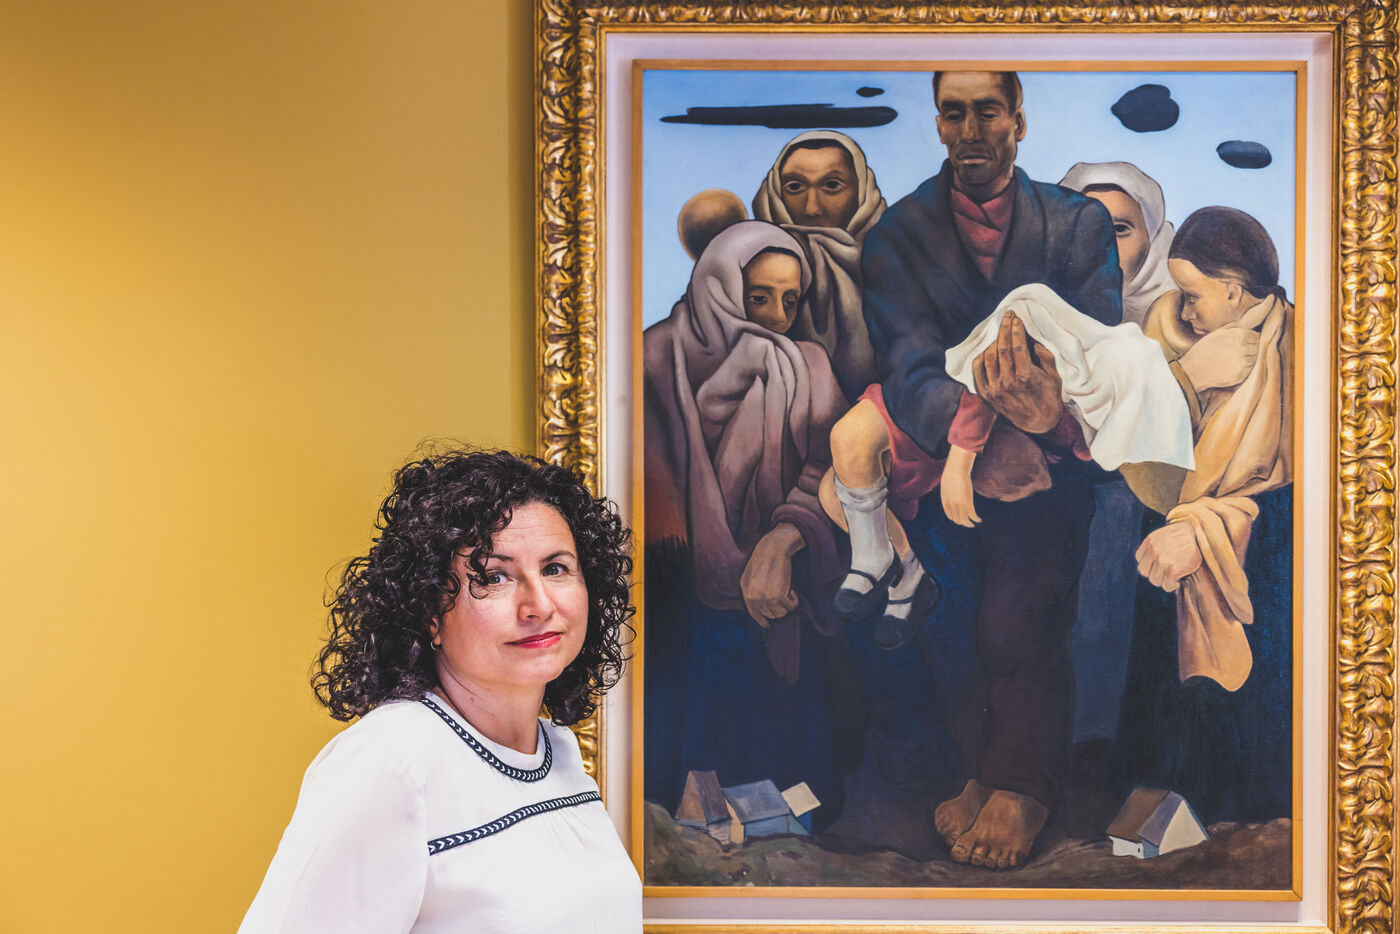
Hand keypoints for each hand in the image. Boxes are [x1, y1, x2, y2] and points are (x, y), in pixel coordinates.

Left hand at [741, 522, 802, 626]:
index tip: (767, 625)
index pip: (754, 614)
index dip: (761, 621)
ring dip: (786, 607)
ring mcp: (767, 598)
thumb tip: (756, 609)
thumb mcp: (748, 577)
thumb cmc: (761, 562)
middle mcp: (755, 599)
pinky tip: (793, 592)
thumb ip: (749, 593)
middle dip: (777, 610)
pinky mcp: (780, 595)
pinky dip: (794, 601)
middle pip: (770, 614)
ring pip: (780, 613)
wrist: (772, 550)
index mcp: (747, 594)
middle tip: (783, 601)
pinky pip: (790, 606)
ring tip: (787, 596)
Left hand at [940, 446, 981, 526]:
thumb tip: (951, 485)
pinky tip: (978, 520)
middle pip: (956, 519)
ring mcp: (959, 503)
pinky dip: (975, 519)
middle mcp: (951, 504)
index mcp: (945, 500)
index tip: (959, 519)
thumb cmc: (952, 472)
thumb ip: (949, 487)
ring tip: (972, 525)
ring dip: (968, 524)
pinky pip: (971, 514)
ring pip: (964, 519)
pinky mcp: (967, 501)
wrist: (955, 470)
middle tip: (968, 523)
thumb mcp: (948, 481)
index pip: (949, 514)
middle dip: (962, 522)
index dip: (954, 518)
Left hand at [972, 315, 1063, 433]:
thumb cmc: (1048, 396)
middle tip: (1007, 317)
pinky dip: (981, 357)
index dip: (1016, 330)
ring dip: (994, 342)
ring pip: (988, 357)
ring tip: (1001, 333)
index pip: (1017, 347)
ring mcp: (994, 389)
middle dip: (1004, 329)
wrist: (1037, 422)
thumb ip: (1045, 356)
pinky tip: (989, 349)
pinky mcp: (986, 394)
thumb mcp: (1054, 376)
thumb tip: (1032, 340)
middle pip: (1002, 349)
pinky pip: (977, 370)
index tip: (1016, 319)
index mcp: (1025, 377)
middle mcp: (1007, 383)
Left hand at [1135, 522, 1201, 591]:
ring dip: (1162, 581)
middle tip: (1164, 574)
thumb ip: (1154, 546)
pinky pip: (1166, 584)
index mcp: (1149, 541)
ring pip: (1154, 580)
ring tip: (1172, 578)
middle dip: (1153, 573)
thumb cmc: (1183, 538)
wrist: (1200, 534)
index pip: (1140, 559)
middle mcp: (1153, 551)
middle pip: (1144, 571)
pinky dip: (1171, 586)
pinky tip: (1177, 583)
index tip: (1157, 565)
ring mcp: (1162, 560)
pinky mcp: (1173, 569)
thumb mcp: (1163, 536)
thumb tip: (1151, 565)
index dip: (1148, 564)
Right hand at [1177, 326, 1259, 390]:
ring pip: (1253, 359)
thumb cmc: (1203, 350)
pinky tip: (1231, 367)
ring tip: (1232, 360)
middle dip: (1249, 349)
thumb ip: (1232, 327)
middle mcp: (1242, 348)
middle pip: (1256, 348)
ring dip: (1247, 359)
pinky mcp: (1240, 375)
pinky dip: (1242, 369)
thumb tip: (1244, 324)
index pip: (1256, 336)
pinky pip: (1248, 370)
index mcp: (1238, 335)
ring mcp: (1242, 363)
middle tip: (1235, 353)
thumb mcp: (1215, 334)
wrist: (1193, 370)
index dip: (1249, 340)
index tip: (1241, 344)